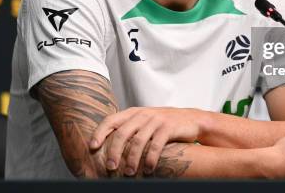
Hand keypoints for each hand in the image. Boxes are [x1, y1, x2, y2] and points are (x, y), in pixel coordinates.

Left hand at [89, 107, 203, 175]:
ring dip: (131, 159)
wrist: (192, 120)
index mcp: (134, 112)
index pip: (111, 120)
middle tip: (110, 167)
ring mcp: (156, 119)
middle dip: (114, 151)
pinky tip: (147, 169)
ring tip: (128, 173)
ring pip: (138, 141)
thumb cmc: (164, 124)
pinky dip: (150, 159)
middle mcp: (143, 114)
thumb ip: (130, 129)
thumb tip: (108, 148)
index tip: (92, 146)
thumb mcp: (146, 122)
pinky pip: (156, 145)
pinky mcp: (169, 127)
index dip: (100, 132)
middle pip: (122, 133)